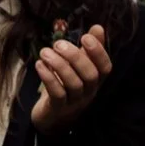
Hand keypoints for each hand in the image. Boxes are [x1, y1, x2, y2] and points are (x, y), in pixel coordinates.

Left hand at [30, 20, 112, 134]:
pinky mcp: (58, 108)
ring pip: (73, 84)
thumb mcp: (78, 67)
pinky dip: (48, 77)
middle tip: (58, 44)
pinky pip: (57, 93)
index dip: (98, 52)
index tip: (85, 36)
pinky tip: (39, 65)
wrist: (52, 118)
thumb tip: (98, 27)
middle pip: (90, 75)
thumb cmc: (66, 87)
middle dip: (75, 57)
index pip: (105, 67)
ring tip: (45, 52)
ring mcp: (74, 102)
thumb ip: (87, 49)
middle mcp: (88, 91)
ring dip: (59, 65)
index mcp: (95, 80)